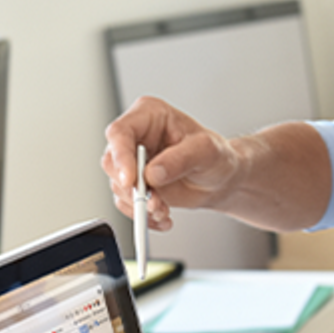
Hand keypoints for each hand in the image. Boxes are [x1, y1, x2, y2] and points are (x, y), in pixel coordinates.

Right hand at [100, 95, 239, 230]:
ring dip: (139, 204)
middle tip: (152, 202)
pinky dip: (142, 215)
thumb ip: (181, 159)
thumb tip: (152, 174)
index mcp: (149, 114)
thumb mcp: (207, 151)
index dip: (121, 156)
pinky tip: (162, 217)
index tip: (131, 180)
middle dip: (131, 187)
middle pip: (112, 161)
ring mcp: (133, 161)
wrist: (221, 180)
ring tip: (164, 210)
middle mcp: (135, 136)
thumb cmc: (216, 156)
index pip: (120, 132)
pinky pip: (126, 203)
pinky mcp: (135, 184)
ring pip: (118, 185)